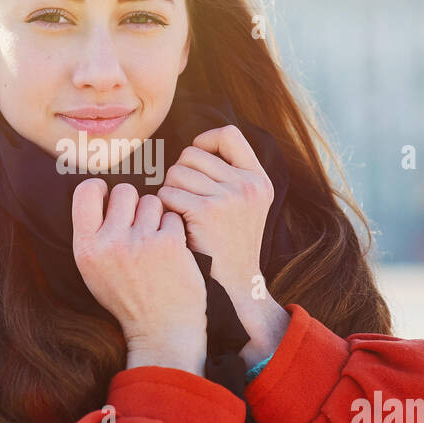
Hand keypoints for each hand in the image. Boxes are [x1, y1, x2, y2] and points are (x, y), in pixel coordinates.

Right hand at [71, 178, 207, 375]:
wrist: (161, 331)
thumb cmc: (128, 300)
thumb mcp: (94, 272)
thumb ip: (93, 236)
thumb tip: (100, 194)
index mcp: (86, 248)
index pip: (85, 192)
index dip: (100, 188)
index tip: (110, 197)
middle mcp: (110, 243)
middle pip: (124, 191)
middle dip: (134, 203)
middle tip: (140, 224)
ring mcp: (140, 241)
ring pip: (152, 201)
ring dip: (157, 216)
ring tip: (156, 241)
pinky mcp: (168, 243)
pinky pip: (173, 217)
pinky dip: (175, 230)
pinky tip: (172, 250)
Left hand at [156, 124, 273, 298]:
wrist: (234, 287)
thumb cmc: (228, 245)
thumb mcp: (244, 205)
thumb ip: (229, 175)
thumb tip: (196, 145)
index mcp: (259, 179)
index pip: (229, 135)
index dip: (206, 141)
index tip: (196, 162)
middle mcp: (248, 184)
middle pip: (192, 153)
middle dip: (180, 173)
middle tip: (185, 200)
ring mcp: (230, 197)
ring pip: (175, 172)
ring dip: (169, 192)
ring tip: (181, 215)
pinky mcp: (207, 212)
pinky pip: (168, 193)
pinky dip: (164, 208)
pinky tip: (176, 226)